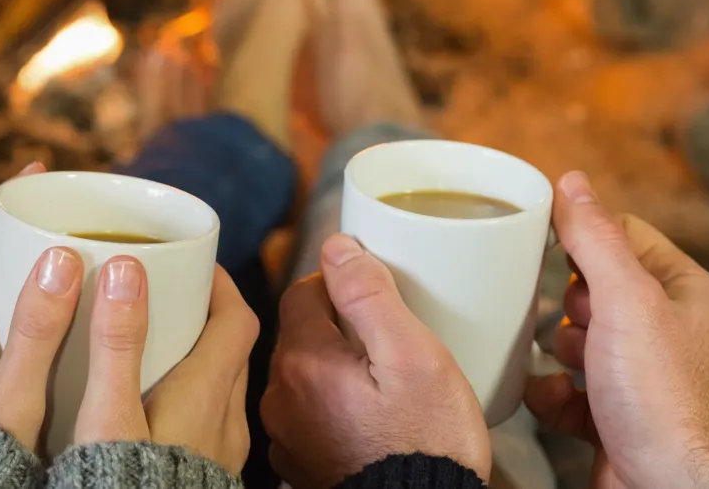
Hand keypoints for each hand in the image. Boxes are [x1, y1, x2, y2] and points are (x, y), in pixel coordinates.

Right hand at [73, 258, 258, 474]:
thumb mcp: (110, 414)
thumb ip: (117, 342)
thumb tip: (127, 268)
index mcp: (209, 392)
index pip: (237, 317)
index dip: (218, 283)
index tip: (189, 260)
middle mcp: (224, 420)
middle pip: (230, 349)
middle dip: (203, 315)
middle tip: (163, 293)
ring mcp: (218, 453)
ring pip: (218, 387)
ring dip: (194, 358)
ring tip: (149, 344)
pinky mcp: (202, 477)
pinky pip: (205, 421)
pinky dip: (186, 397)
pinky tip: (148, 406)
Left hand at [261, 234, 490, 488]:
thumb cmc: (427, 441)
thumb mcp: (413, 355)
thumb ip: (369, 295)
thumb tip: (337, 247)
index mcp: (303, 361)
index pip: (304, 291)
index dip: (344, 285)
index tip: (379, 300)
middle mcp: (281, 397)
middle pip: (302, 332)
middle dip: (340, 327)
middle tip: (389, 343)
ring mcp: (287, 434)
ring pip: (305, 372)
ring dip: (335, 366)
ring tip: (383, 382)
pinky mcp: (300, 462)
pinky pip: (309, 412)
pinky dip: (332, 405)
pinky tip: (369, 416)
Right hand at [525, 171, 708, 488]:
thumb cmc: (665, 399)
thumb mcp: (627, 301)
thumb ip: (596, 239)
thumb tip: (571, 182)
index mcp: (677, 289)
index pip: (620, 233)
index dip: (581, 235)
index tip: (542, 238)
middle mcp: (660, 329)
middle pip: (591, 287)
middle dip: (566, 302)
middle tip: (571, 317)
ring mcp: (635, 375)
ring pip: (575, 340)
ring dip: (555, 350)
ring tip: (563, 361)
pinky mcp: (611, 417)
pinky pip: (564, 391)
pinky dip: (550, 394)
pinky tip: (550, 397)